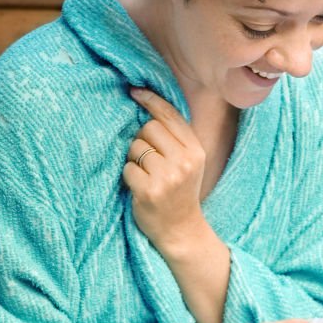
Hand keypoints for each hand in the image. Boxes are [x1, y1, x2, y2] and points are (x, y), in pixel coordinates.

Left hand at [122, 87, 205, 252]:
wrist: (182, 230)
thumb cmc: (181, 193)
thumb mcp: (189, 163)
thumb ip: (175, 138)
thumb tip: (147, 102)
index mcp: (195, 151)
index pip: (170, 115)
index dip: (150, 100)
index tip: (135, 91)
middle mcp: (184, 162)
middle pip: (149, 127)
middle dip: (142, 140)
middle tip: (149, 160)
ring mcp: (167, 177)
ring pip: (136, 147)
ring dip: (134, 159)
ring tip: (147, 176)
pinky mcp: (149, 191)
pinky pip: (127, 168)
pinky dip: (129, 176)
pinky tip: (140, 188)